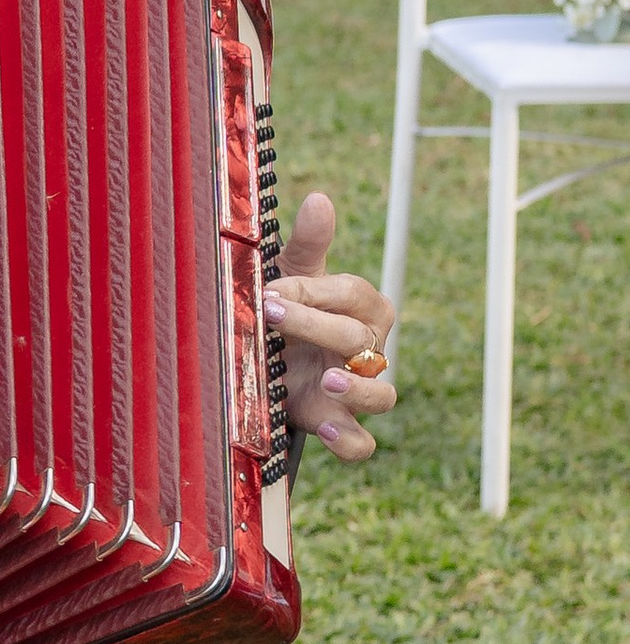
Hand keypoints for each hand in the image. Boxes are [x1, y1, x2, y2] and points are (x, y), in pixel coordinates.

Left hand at [265, 190, 395, 461]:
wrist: (260, 358)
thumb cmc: (284, 310)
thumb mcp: (290, 276)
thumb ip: (307, 245)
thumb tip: (320, 199)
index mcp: (361, 307)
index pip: (351, 294)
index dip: (311, 292)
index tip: (268, 290)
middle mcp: (367, 349)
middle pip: (359, 339)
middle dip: (315, 326)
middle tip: (270, 316)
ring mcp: (354, 390)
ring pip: (383, 395)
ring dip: (359, 388)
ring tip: (328, 378)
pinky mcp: (337, 423)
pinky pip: (362, 443)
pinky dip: (350, 440)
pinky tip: (328, 427)